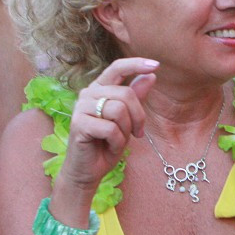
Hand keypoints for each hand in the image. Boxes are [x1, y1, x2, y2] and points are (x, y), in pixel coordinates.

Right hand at [58, 58, 157, 194]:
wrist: (89, 170)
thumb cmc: (108, 142)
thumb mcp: (128, 119)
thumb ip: (136, 97)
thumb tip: (151, 76)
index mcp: (100, 88)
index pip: (117, 68)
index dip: (136, 64)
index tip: (156, 65)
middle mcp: (88, 94)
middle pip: (126, 94)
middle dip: (138, 116)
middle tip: (137, 133)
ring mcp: (80, 108)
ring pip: (119, 110)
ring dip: (126, 129)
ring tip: (118, 139)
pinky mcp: (78, 124)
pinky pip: (110, 128)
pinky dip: (116, 141)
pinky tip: (109, 146)